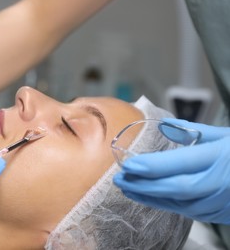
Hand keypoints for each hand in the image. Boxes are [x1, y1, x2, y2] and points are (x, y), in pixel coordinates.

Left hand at [113, 118, 229, 223]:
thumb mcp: (222, 135)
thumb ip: (191, 131)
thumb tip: (162, 125)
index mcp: (219, 157)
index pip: (180, 165)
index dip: (153, 167)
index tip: (129, 164)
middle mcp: (219, 182)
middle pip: (175, 189)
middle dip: (144, 186)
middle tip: (119, 180)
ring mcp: (219, 201)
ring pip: (178, 203)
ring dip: (149, 197)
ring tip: (127, 188)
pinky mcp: (218, 213)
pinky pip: (186, 210)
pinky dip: (163, 203)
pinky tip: (146, 197)